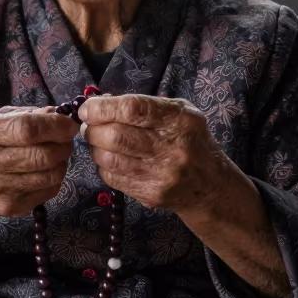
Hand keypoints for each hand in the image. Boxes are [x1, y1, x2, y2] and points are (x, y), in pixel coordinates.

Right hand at [0, 106, 78, 218]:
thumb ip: (25, 114)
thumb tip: (57, 114)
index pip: (26, 129)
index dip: (54, 125)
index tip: (67, 123)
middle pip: (42, 155)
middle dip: (63, 144)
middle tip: (65, 138)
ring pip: (51, 174)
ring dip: (62, 161)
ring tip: (56, 152)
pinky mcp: (11, 206)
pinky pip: (49, 190)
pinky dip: (55, 177)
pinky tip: (46, 170)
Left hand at [79, 94, 229, 213]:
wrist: (209, 186)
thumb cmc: (190, 139)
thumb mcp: (179, 112)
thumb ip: (144, 105)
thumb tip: (101, 102)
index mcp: (179, 120)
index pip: (133, 110)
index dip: (103, 108)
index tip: (87, 109)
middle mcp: (171, 149)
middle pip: (116, 137)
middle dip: (93, 129)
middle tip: (89, 125)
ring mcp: (161, 176)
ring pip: (110, 159)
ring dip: (95, 147)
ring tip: (99, 140)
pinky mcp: (150, 195)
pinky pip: (113, 178)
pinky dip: (104, 165)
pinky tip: (111, 158)